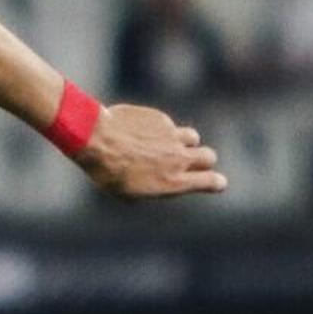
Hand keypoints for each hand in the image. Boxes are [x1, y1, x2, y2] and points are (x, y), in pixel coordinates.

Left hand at [73, 103, 227, 200]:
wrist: (96, 139)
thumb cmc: (107, 172)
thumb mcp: (128, 194)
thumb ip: (153, 188)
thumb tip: (157, 183)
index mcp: (173, 182)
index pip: (210, 181)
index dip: (216, 183)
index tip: (216, 182)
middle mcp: (178, 158)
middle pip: (209, 156)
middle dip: (203, 160)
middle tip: (191, 162)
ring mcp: (171, 136)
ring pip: (193, 137)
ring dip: (185, 143)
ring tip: (166, 145)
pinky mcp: (161, 119)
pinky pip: (169, 125)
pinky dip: (161, 130)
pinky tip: (141, 133)